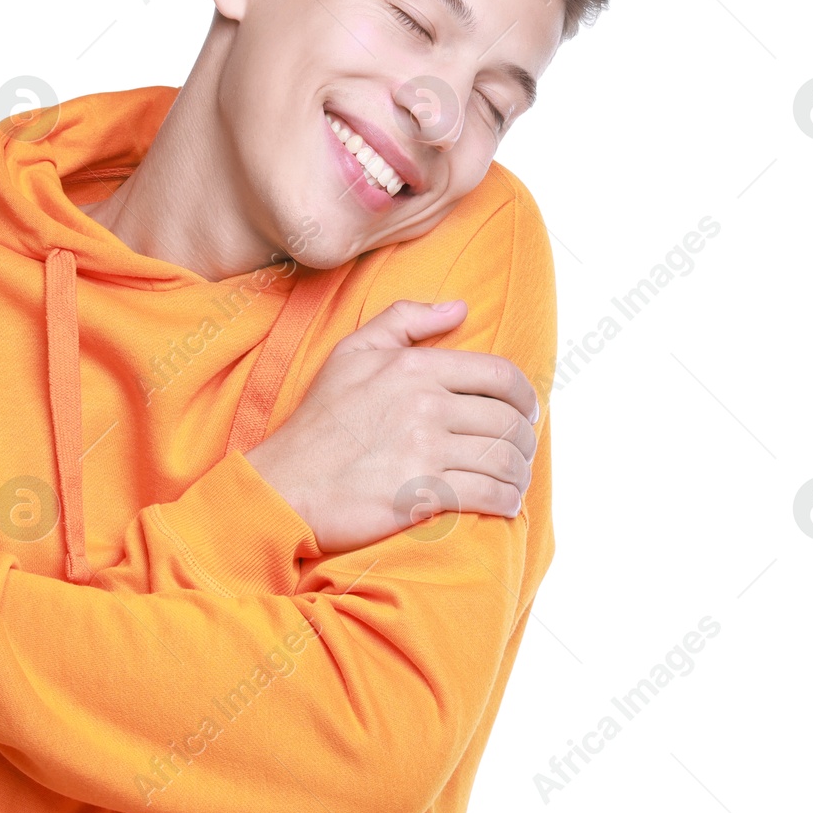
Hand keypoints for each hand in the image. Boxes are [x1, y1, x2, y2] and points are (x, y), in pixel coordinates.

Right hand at [244, 300, 538, 555]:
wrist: (285, 484)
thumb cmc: (318, 421)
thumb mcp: (351, 353)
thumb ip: (404, 320)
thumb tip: (460, 308)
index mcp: (414, 367)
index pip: (498, 375)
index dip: (525, 395)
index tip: (528, 411)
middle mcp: (424, 405)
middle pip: (507, 421)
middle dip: (524, 440)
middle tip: (521, 452)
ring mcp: (424, 451)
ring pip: (503, 459)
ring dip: (519, 473)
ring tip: (515, 480)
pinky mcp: (422, 494)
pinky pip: (487, 494)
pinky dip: (506, 500)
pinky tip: (505, 504)